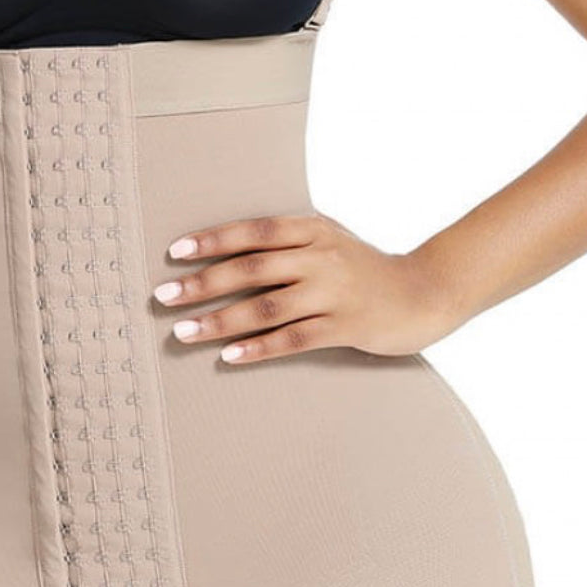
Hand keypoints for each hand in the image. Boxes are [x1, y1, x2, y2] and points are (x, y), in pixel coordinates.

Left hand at [151, 211, 457, 363]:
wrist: (424, 293)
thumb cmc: (364, 268)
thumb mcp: (329, 240)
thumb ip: (287, 241)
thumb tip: (225, 250)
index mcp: (313, 230)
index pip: (253, 231)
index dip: (212, 240)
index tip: (175, 252)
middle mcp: (321, 257)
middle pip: (251, 268)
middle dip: (202, 283)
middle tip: (162, 296)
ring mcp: (334, 292)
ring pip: (266, 307)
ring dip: (219, 321)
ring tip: (183, 332)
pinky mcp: (346, 327)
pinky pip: (294, 339)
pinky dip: (258, 348)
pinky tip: (229, 357)